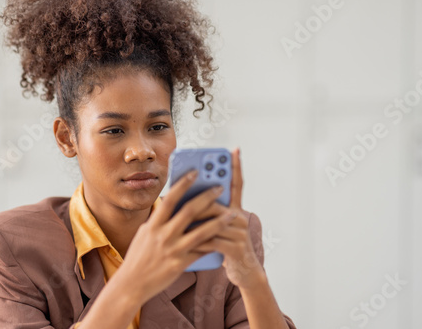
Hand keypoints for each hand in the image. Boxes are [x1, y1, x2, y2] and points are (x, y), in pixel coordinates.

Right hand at [118, 170, 233, 303]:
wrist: (131, 285)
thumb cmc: (139, 257)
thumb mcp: (145, 234)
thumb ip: (159, 221)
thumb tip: (173, 205)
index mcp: (153, 225)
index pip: (170, 199)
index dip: (183, 184)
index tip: (196, 173)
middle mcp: (163, 235)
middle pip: (189, 211)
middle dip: (207, 197)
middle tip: (220, 188)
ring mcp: (173, 250)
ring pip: (202, 232)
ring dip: (219, 221)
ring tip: (232, 214)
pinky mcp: (180, 264)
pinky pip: (201, 252)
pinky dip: (213, 244)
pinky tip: (224, 238)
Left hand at [193, 148, 264, 288]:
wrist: (245, 272)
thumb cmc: (226, 246)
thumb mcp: (219, 226)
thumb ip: (208, 212)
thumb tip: (186, 197)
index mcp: (236, 210)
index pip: (237, 184)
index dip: (236, 167)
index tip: (235, 149)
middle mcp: (240, 217)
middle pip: (216, 202)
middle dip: (198, 199)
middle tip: (183, 190)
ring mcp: (240, 233)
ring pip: (212, 221)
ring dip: (193, 222)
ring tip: (177, 222)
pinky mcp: (236, 248)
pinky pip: (212, 240)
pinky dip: (197, 241)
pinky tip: (186, 244)